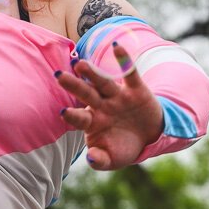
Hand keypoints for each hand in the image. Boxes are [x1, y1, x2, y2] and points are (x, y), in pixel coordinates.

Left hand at [56, 42, 163, 170]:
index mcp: (93, 122)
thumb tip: (90, 158)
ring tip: (80, 63)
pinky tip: (118, 47)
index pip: (80, 118)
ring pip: (103, 82)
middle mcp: (102, 106)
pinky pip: (130, 73)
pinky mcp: (135, 89)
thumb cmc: (124, 147)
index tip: (63, 112)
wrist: (150, 137)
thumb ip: (100, 161)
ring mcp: (118, 96)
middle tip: (58, 75)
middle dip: (73, 85)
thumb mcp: (113, 160)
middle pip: (86, 94)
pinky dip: (125, 60)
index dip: (73, 116)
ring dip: (92, 73)